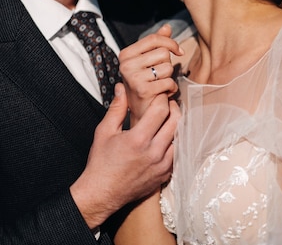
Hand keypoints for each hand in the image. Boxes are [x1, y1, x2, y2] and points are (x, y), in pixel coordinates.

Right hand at [70, 83, 179, 228]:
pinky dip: (175, 143)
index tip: (159, 95)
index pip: (161, 110)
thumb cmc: (101, 162)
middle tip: (169, 103)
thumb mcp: (104, 132)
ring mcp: (162, 165)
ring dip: (177, 126)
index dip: (162, 98)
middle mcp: (154, 152)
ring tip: (169, 119)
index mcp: (138, 139)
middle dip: (173, 108)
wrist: (102, 193)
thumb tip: (121, 88)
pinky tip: (167, 138)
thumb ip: (116, 108)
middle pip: (176, 122)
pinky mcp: (165, 175)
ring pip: (180, 138)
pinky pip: (178, 154)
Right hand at [119, 24, 182, 124]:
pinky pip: (169, 82)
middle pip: (163, 53)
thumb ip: (157, 44)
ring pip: (167, 67)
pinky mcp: (143, 90)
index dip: (171, 43)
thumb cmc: (146, 84)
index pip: (154, 39)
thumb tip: (167, 27)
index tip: (179, 51)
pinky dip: (171, 89)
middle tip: (159, 76)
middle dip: (168, 65)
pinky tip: (163, 93)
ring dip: (169, 78)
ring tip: (159, 85)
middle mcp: (126, 64)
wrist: (141, 112)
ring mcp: (133, 77)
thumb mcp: (149, 61)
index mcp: (126, 54)